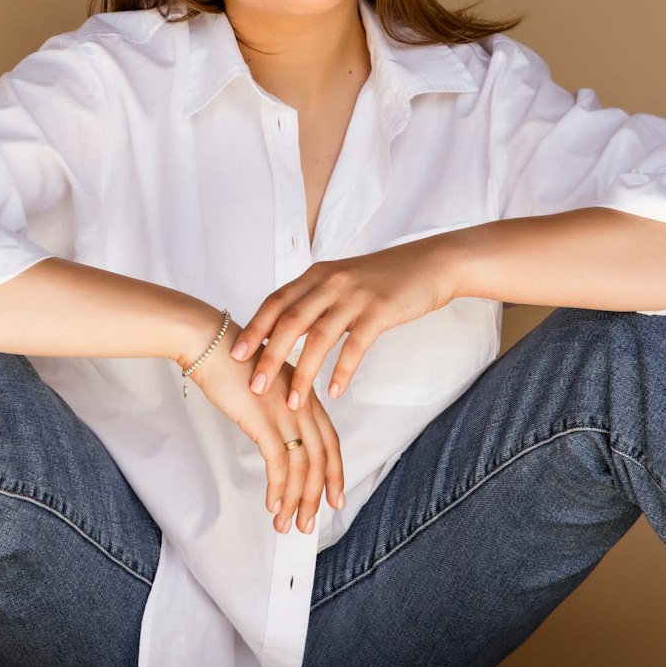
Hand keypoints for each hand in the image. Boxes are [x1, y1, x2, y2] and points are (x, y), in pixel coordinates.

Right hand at [183, 318, 345, 533]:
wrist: (210, 343)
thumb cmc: (231, 363)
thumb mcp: (266, 385)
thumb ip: (279, 408)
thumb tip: (277, 437)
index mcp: (306, 395)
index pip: (330, 442)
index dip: (335, 474)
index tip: (335, 499)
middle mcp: (302, 404)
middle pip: (321, 459)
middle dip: (317, 496)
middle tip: (309, 523)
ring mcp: (285, 412)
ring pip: (302, 466)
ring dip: (296, 500)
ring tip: (287, 524)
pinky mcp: (264, 419)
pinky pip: (278, 463)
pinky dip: (278, 488)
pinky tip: (272, 504)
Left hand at [228, 238, 454, 408]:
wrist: (430, 264)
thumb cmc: (383, 277)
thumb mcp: (342, 280)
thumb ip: (315, 299)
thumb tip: (285, 329)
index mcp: (316, 275)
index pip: (275, 302)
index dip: (254, 329)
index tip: (235, 355)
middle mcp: (330, 282)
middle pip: (290, 322)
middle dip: (269, 356)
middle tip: (255, 386)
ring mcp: (354, 296)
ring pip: (318, 339)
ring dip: (303, 374)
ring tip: (293, 403)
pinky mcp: (379, 311)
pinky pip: (355, 346)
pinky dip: (342, 372)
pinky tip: (334, 393)